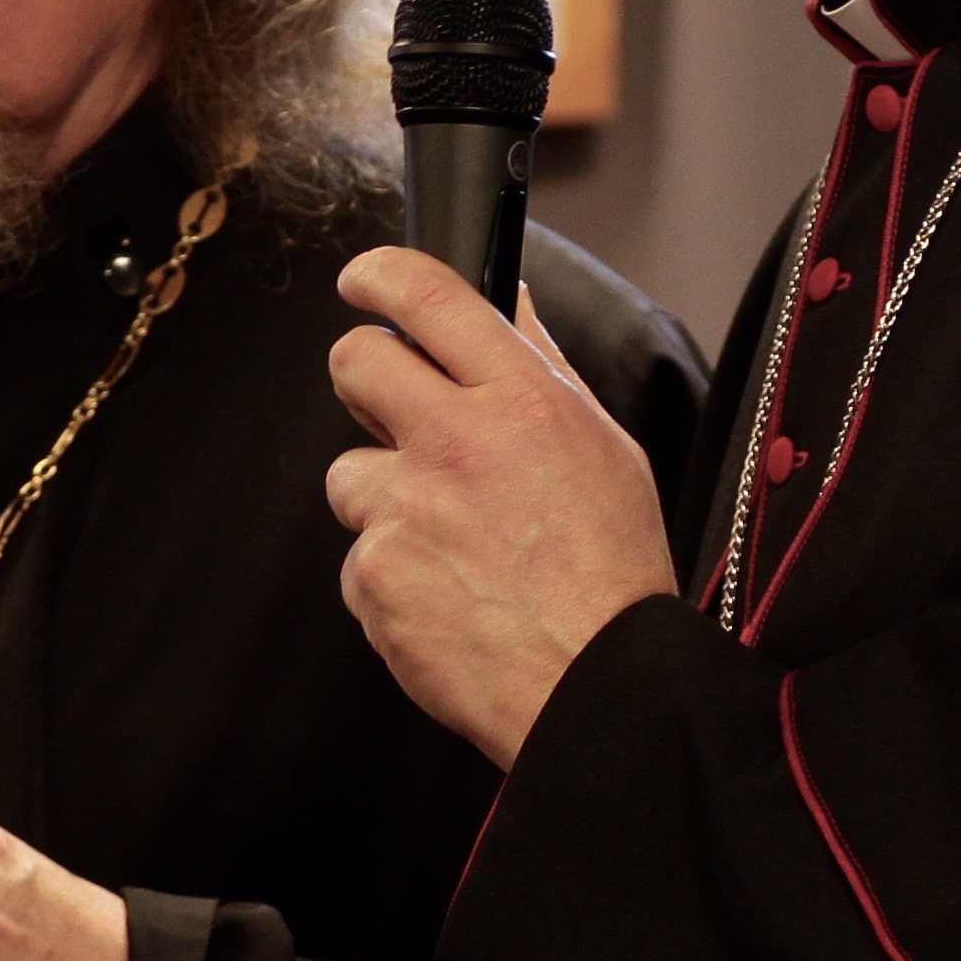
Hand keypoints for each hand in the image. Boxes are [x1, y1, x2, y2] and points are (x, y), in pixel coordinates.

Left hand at [326, 249, 676, 768]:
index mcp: (523, 401)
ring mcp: (407, 509)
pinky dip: (392, 574)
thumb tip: (508, 299)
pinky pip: (360, 554)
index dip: (380, 274)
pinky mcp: (374, 573)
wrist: (595, 686)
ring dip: (386, 500)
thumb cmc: (611, 572)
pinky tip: (446, 594)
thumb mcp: (605, 448)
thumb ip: (541, 367)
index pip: (430, 296)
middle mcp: (458, 442)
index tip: (363, 280)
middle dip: (363, 380)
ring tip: (453, 545)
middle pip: (356, 362)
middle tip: (391, 413)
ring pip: (350, 472)